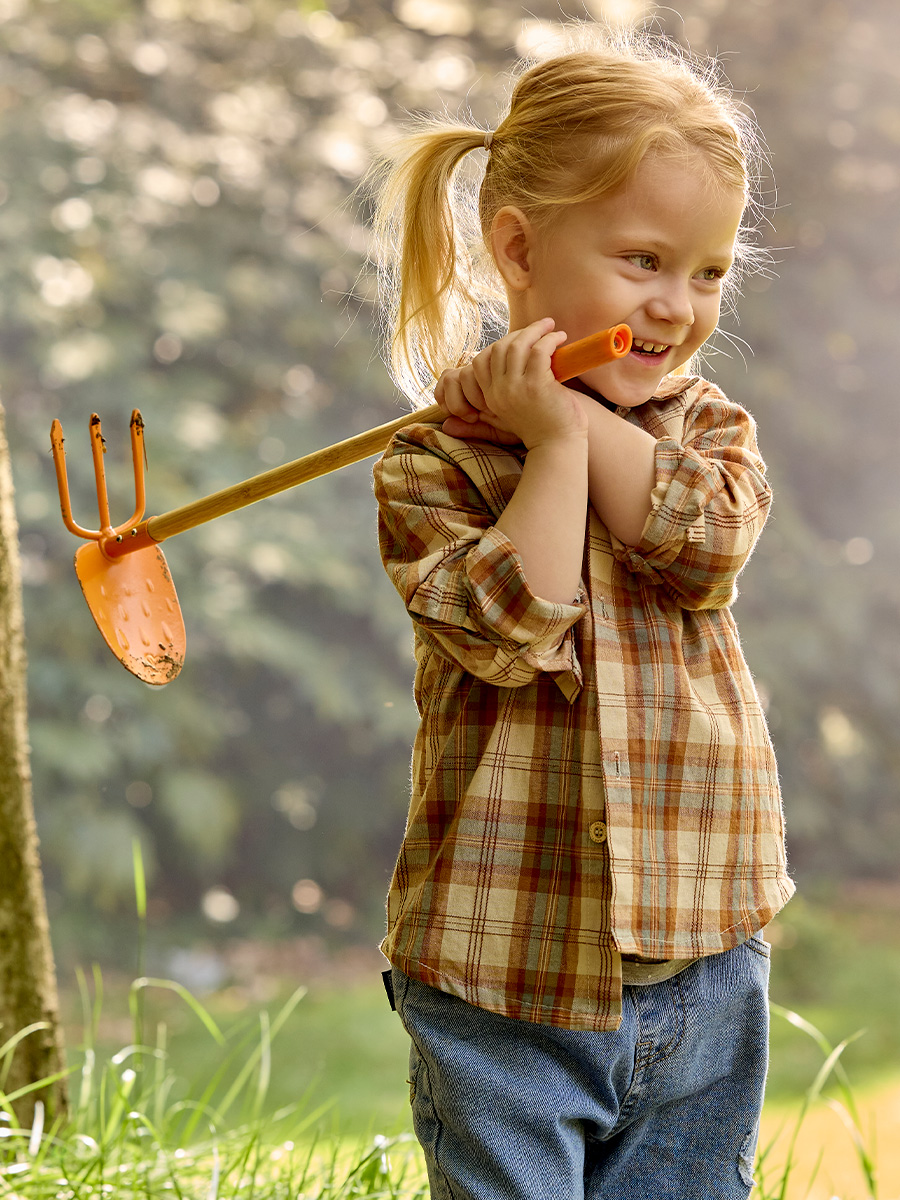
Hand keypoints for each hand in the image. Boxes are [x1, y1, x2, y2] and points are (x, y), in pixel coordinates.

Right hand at [434, 318, 587, 449]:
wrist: (557, 447)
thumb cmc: (541, 430)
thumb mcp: (509, 418)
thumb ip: (495, 405)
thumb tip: (464, 412)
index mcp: (491, 397)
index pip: (483, 359)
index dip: (502, 343)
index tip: (522, 339)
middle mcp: (499, 392)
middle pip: (500, 347)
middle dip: (522, 332)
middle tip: (542, 326)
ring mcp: (516, 388)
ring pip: (518, 345)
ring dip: (536, 330)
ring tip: (552, 328)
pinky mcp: (537, 385)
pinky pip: (539, 351)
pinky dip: (549, 340)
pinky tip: (560, 339)